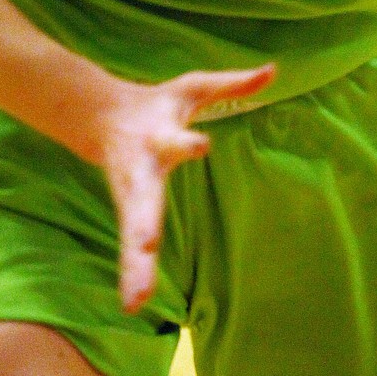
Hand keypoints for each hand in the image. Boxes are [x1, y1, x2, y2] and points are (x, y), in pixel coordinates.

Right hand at [97, 62, 274, 310]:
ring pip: (133, 234)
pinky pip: (133, 252)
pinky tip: (133, 306)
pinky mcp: (130, 217)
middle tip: (143, 246)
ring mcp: (132, 200)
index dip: (187, 143)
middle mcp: (142, 173)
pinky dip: (133, 278)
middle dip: (143, 225)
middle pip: (143, 202)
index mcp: (158, 138)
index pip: (175, 140)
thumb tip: (274, 69)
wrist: (101, 118)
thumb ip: (233, 83)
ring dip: (135, 267)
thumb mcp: (193, 87)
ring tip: (135, 301)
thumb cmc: (159, 105)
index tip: (200, 144)